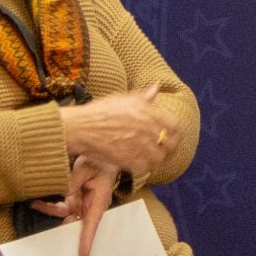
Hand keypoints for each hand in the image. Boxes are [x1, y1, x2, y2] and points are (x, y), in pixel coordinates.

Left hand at [28, 159, 120, 255]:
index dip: (87, 240)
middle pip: (77, 225)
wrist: (100, 156)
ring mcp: (81, 205)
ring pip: (65, 216)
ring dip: (51, 212)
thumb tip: (62, 193)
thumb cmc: (99, 162)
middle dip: (64, 233)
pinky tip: (37, 202)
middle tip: (51, 241)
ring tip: (36, 204)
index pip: (92, 223)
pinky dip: (48, 206)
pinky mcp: (73, 201)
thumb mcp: (85, 168)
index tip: (83, 255)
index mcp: (99, 201)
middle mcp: (90, 207)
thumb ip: (73, 181)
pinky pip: (59, 208)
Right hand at [56, 83, 176, 172]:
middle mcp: (146, 129)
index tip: (171, 135)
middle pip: (169, 144)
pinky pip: (145, 168)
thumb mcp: (123, 98)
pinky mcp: (128, 160)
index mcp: (148, 112)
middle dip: (168, 147)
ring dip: (156, 159)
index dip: (174, 132)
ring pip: (158, 158)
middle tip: (163, 150)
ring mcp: (138, 146)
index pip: (174, 126)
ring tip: (151, 158)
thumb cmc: (100, 111)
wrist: (81, 128)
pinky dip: (144, 167)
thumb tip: (156, 87)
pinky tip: (139, 163)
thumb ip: (143, 96)